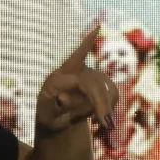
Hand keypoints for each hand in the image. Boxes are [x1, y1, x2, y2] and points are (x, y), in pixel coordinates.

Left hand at [36, 23, 115, 137]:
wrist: (58, 119)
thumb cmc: (50, 118)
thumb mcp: (47, 118)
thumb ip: (55, 109)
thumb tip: (65, 97)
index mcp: (57, 77)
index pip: (77, 67)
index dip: (87, 52)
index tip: (98, 34)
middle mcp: (75, 72)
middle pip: (95, 83)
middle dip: (101, 104)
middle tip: (107, 125)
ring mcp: (90, 75)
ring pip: (106, 89)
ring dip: (105, 107)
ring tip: (99, 124)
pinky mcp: (101, 81)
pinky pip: (112, 92)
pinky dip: (111, 105)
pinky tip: (104, 117)